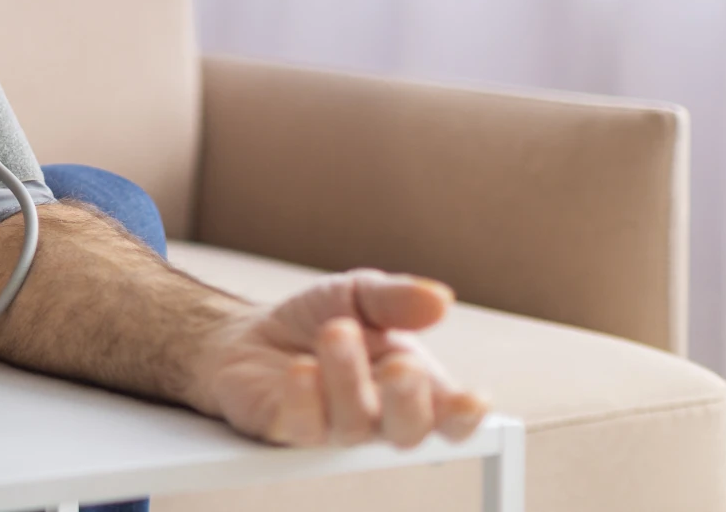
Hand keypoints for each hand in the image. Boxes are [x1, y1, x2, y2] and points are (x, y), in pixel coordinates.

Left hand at [190, 269, 489, 447]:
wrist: (251, 331)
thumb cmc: (318, 319)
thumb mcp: (360, 294)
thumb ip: (398, 299)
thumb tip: (441, 298)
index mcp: (410, 386)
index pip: (449, 417)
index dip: (465, 415)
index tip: (474, 398)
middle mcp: (378, 415)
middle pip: (407, 431)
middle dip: (409, 400)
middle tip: (399, 364)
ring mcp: (333, 426)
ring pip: (355, 426)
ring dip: (349, 379)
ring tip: (336, 331)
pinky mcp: (289, 428)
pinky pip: (304, 426)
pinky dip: (306, 398)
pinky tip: (302, 368)